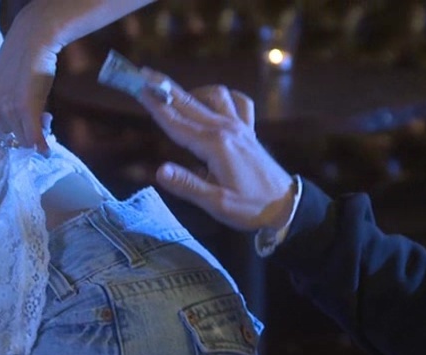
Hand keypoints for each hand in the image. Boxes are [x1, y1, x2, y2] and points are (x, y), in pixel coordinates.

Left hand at [0, 4, 59, 152]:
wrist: (31, 41)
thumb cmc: (20, 62)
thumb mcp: (5, 89)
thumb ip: (8, 109)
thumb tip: (24, 130)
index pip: (2, 132)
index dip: (19, 128)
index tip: (30, 120)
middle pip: (14, 136)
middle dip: (29, 130)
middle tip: (44, 115)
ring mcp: (7, 111)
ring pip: (26, 137)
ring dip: (39, 131)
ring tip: (46, 112)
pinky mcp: (25, 110)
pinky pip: (34, 137)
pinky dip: (41, 146)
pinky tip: (47, 152)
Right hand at [138, 71, 295, 230]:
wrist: (287, 206)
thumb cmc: (251, 208)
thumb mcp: (217, 204)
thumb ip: (188, 186)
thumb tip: (159, 171)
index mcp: (215, 145)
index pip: (177, 123)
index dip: (156, 106)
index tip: (138, 88)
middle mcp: (226, 129)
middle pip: (189, 103)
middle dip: (164, 88)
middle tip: (142, 74)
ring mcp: (240, 127)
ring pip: (215, 95)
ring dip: (193, 92)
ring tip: (174, 97)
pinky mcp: (249, 131)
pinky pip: (238, 102)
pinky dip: (224, 98)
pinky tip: (214, 103)